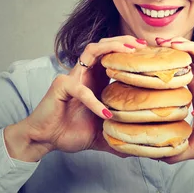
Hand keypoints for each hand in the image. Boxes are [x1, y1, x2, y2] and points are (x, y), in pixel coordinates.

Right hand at [5, 36, 146, 160]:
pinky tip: (105, 113)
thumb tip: (135, 151)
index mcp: (96, 80)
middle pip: (104, 45)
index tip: (148, 54)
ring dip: (112, 48)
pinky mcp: (61, 86)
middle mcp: (85, 74)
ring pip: (92, 50)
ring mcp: (72, 77)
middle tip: (142, 46)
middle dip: (124, 41)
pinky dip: (94, 100)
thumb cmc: (69, 132)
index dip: (130, 53)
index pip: (113, 57)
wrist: (45, 140)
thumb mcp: (101, 135)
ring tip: (130, 52)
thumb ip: (117, 138)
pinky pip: (80, 89)